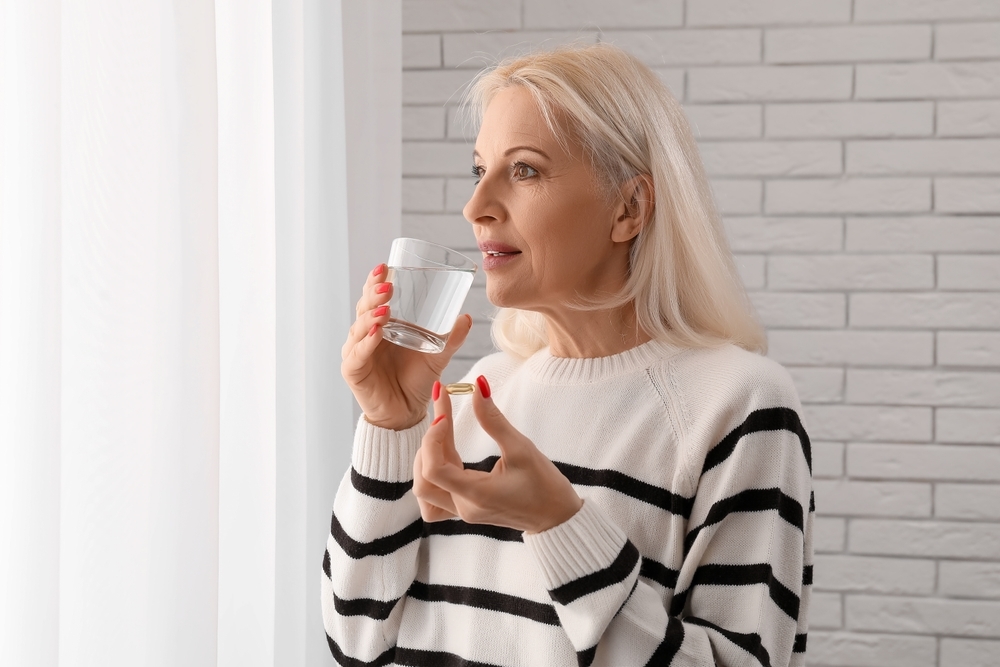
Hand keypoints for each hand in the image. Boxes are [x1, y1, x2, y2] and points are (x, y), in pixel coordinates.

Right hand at [341, 263, 472, 430]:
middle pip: (364, 308)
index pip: (373, 297)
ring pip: (359, 328)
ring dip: (371, 316)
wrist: (407, 412)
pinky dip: (366, 342)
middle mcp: (364, 335)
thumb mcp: (437, 354)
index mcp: (380, 324)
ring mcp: (356, 352)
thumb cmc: (417, 379)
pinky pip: (358, 353)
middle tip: (387, 284)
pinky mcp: (353, 370)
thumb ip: (451, 337)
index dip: (375, 281)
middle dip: (373, 294)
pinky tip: (377, 332)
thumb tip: (467, 317)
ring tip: (386, 308)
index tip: (385, 267)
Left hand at [413, 376, 582, 533]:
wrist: (556, 517)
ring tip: (441, 433)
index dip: (432, 438)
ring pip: (426, 488)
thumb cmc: (544, 485)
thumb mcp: (521, 448)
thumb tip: (478, 386)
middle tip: (443, 412)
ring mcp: (463, 512)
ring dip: (427, 459)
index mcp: (476, 495)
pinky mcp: (466, 509)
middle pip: (424, 478)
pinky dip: (433, 473)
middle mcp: (464, 507)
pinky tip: (444, 453)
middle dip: (429, 442)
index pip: (434, 470)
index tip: (444, 414)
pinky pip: (436, 495)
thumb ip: (494, 419)